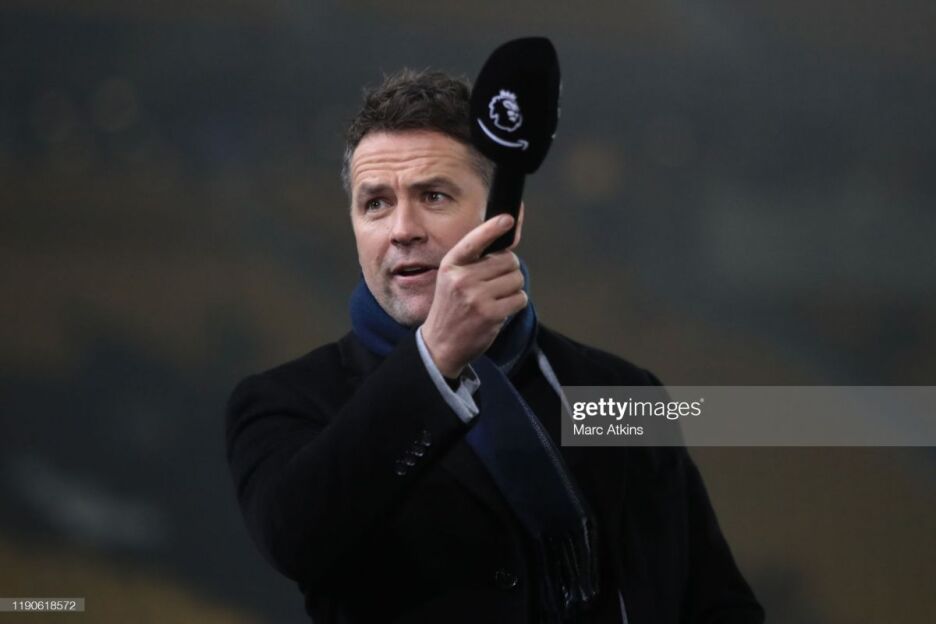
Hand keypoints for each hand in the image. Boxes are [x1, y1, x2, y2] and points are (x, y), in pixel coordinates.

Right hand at [421, 215, 527, 377]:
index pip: (475, 240)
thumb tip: (506, 241)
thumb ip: (475, 261)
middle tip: (494, 284)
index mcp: (451, 264)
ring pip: (516, 278)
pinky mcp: (491, 314)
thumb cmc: (451, 308)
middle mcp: (462, 278)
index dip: (493, 227)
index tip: (508, 218)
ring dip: (512, 288)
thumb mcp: (452, 278)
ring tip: (495, 298)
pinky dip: (515, 303)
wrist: (440, 344)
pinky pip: (519, 298)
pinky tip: (500, 309)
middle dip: (508, 270)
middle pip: (508, 260)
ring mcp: (476, 296)